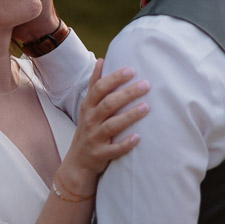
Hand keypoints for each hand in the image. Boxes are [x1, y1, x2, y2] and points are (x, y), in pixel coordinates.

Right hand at [57, 58, 149, 196]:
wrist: (77, 163)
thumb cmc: (88, 129)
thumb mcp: (87, 106)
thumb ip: (94, 84)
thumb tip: (101, 59)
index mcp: (88, 107)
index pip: (99, 88)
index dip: (114, 78)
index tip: (131, 69)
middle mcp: (89, 121)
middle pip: (108, 104)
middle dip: (127, 93)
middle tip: (146, 84)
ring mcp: (94, 138)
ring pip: (111, 125)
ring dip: (129, 116)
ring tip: (147, 107)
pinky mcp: (100, 155)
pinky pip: (113, 150)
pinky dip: (125, 144)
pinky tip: (138, 137)